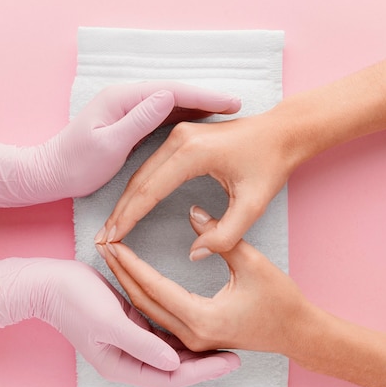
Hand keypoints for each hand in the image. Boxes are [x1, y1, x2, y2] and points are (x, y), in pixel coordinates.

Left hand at [0, 81, 240, 206]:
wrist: (54, 172)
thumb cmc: (78, 163)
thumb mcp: (109, 143)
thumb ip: (138, 120)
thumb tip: (167, 96)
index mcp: (124, 98)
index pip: (172, 91)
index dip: (203, 95)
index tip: (230, 102)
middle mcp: (128, 98)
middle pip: (175, 93)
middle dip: (207, 98)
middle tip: (237, 105)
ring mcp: (130, 109)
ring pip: (172, 103)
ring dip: (199, 106)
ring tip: (227, 112)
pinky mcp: (131, 122)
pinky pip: (164, 115)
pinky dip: (185, 116)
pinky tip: (201, 121)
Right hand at [0, 258, 239, 386]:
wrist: (52, 283)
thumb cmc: (76, 303)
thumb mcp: (109, 324)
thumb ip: (142, 345)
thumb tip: (175, 364)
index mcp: (124, 366)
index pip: (172, 376)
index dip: (203, 371)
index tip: (231, 362)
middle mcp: (130, 359)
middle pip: (175, 368)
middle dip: (205, 363)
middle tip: (237, 356)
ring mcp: (132, 342)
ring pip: (172, 352)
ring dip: (197, 350)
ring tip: (226, 344)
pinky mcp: (133, 324)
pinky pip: (164, 334)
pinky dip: (183, 333)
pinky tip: (202, 328)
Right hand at [98, 109, 293, 256]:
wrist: (283, 132)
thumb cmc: (270, 165)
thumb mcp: (253, 205)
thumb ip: (226, 234)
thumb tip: (195, 254)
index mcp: (192, 153)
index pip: (149, 191)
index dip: (129, 218)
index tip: (112, 241)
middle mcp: (179, 139)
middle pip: (138, 181)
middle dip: (120, 212)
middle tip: (103, 241)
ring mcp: (178, 135)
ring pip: (141, 173)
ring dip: (126, 201)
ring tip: (112, 228)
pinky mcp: (181, 137)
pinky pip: (152, 166)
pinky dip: (139, 188)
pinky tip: (131, 206)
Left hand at [99, 206, 309, 356]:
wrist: (297, 332)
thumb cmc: (281, 301)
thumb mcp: (253, 263)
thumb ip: (220, 237)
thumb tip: (192, 211)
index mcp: (202, 318)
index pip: (154, 286)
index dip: (131, 262)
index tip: (112, 241)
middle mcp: (190, 335)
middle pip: (143, 302)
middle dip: (121, 273)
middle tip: (103, 245)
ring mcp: (191, 341)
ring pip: (148, 312)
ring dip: (129, 284)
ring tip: (112, 258)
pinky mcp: (194, 338)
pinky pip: (159, 317)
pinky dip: (143, 296)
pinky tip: (133, 278)